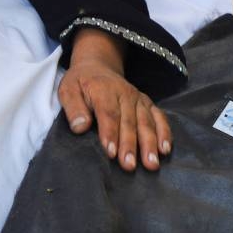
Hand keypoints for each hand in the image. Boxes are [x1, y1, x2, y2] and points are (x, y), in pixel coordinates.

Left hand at [58, 28, 171, 171]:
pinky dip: (164, 132)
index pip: (108, 113)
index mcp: (102, 89)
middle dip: (130, 145)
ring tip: (150, 164)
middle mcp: (124, 93)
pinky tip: (165, 149)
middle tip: (129, 165)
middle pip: (128, 121)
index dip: (110, 133)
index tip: (110, 153)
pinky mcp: (147, 103)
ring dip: (149, 144)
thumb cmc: (80, 82)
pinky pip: (159, 117)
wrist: (97, 66)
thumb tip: (80, 127)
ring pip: (145, 122)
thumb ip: (73, 107)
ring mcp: (138, 98)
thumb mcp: (67, 90)